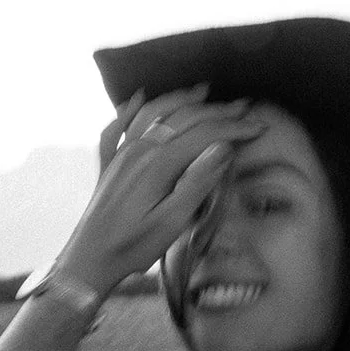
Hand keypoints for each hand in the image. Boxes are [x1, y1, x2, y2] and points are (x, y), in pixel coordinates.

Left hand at [56, 84, 267, 292]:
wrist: (89, 260)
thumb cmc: (133, 247)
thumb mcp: (172, 222)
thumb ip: (197, 182)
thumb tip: (222, 148)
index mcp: (159, 163)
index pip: (205, 134)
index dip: (235, 129)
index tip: (260, 127)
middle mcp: (139, 150)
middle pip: (183, 118)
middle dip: (217, 111)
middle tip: (244, 107)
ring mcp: (121, 154)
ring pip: (153, 113)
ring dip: (180, 99)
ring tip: (202, 91)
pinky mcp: (109, 165)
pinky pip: (117, 127)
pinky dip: (128, 110)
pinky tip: (136, 100)